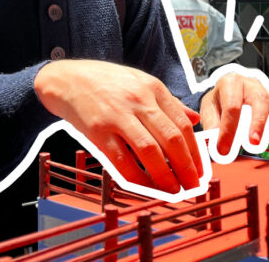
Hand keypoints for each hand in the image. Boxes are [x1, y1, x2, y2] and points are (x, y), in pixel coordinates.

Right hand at [34, 60, 202, 194]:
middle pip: (171, 139)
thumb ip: (169, 102)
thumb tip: (195, 119)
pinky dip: (136, 177)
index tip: (200, 169)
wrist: (68, 78)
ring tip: (173, 190)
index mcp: (154, 89)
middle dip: (186, 167)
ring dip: (165, 176)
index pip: (183, 124)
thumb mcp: (142, 82)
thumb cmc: (108, 82)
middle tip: (192, 185)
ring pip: (150, 151)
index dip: (195, 151)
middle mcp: (139, 101)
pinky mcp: (98, 131)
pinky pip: (121, 160)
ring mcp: (118, 116)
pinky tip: (145, 186)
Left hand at [200, 71, 268, 155]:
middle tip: (253, 142)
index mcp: (230, 82)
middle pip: (257, 99)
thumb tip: (215, 140)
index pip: (231, 106)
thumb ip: (211, 123)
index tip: (224, 148)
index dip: (228, 129)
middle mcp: (249, 83)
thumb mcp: (209, 108)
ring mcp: (263, 89)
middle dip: (257, 122)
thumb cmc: (219, 100)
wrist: (228, 90)